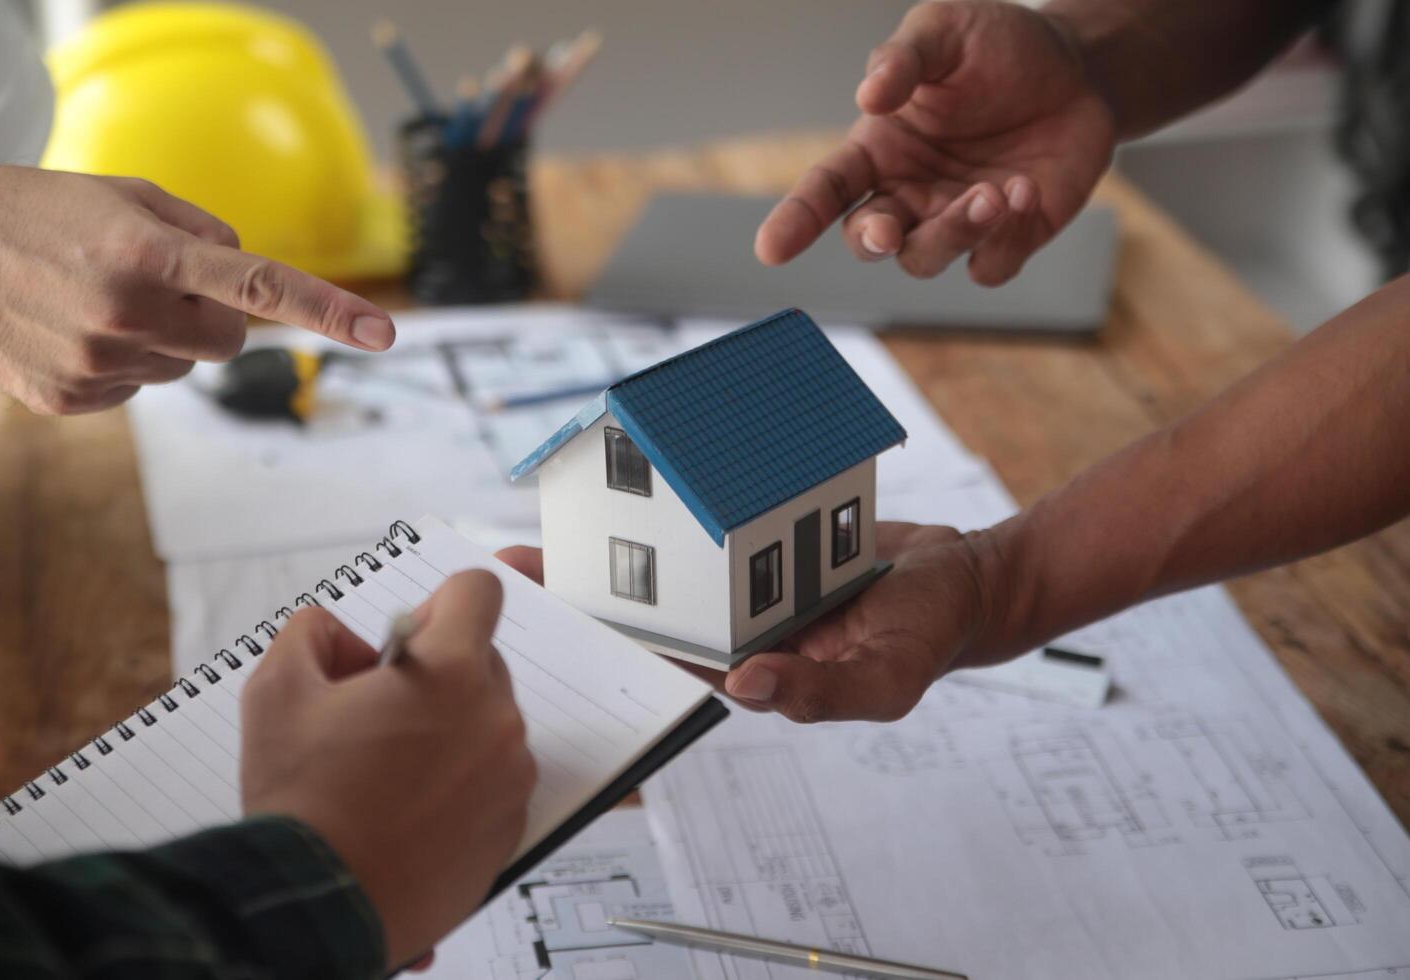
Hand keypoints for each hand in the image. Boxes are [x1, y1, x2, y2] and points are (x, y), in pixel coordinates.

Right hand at [0, 165, 396, 413]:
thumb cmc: (31, 213)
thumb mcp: (120, 193)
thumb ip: (198, 230)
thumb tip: (243, 270)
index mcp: (148, 252)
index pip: (260, 286)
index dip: (328, 310)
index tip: (383, 332)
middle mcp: (129, 313)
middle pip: (227, 338)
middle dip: (208, 315)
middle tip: (153, 282)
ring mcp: (98, 363)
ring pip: (182, 367)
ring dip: (159, 337)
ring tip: (94, 300)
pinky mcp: (71, 400)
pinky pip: (136, 390)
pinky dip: (119, 363)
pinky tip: (71, 330)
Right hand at [240, 570, 535, 967]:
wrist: (323, 904)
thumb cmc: (303, 803)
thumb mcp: (277, 690)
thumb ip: (310, 634)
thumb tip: (337, 634)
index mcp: (451, 672)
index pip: (478, 591)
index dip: (440, 604)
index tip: (410, 637)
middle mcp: (496, 718)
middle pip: (482, 661)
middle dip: (436, 675)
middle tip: (380, 714)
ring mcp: (510, 776)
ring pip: (487, 723)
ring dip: (449, 731)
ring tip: (389, 769)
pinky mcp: (511, 824)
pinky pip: (493, 779)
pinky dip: (461, 783)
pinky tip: (410, 807)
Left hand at [497, 523, 991, 722]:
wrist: (962, 578)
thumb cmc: (927, 637)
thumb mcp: (885, 679)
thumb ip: (820, 694)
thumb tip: (745, 687)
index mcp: (754, 668)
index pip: (666, 662)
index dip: (606, 647)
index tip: (544, 625)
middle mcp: (740, 622)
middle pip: (653, 608)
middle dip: (585, 592)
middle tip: (511, 567)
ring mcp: (750, 574)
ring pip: (672, 557)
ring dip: (615, 542)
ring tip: (549, 523)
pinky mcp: (767, 529)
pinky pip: (714, 512)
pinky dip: (675, 496)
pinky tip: (634, 476)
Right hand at [755, 0, 1114, 285]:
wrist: (1079, 69)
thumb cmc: (998, 47)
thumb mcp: (945, 29)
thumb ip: (904, 58)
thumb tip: (869, 96)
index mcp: (878, 150)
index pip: (825, 191)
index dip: (795, 220)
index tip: (770, 249)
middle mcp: (908, 194)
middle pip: (869, 240)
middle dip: (873, 240)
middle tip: (887, 230)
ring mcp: (955, 220)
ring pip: (926, 259)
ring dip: (954, 232)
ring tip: (996, 191)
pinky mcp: (1008, 238)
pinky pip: (989, 267)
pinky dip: (1006, 241)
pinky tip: (1028, 191)